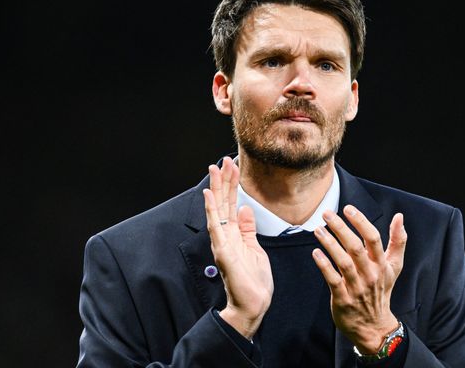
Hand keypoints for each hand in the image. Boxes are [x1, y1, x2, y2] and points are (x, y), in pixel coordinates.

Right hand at [203, 157, 272, 338]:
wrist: (253, 305)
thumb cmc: (254, 281)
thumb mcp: (255, 249)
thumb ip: (248, 229)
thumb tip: (245, 209)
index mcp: (234, 234)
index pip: (231, 204)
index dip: (232, 184)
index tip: (234, 165)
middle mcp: (225, 236)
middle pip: (223, 202)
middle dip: (224, 180)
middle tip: (225, 159)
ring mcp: (222, 243)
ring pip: (218, 210)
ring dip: (217, 188)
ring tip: (216, 168)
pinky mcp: (223, 252)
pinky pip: (216, 227)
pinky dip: (212, 210)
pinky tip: (210, 195)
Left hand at [312, 205, 406, 353]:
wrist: (374, 325)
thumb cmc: (381, 290)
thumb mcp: (394, 266)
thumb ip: (398, 241)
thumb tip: (399, 216)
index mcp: (382, 264)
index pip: (373, 238)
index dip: (361, 222)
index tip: (348, 208)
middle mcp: (370, 274)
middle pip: (356, 247)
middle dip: (341, 228)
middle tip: (326, 214)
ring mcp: (356, 287)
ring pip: (343, 262)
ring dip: (329, 244)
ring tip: (318, 230)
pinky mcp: (343, 298)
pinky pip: (332, 279)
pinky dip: (324, 265)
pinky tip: (315, 253)